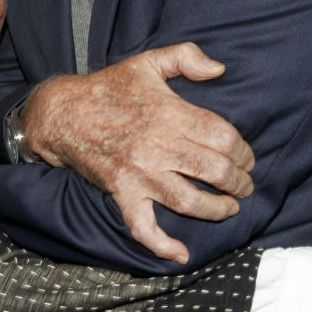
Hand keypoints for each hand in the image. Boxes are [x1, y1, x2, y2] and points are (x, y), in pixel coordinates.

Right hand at [19, 43, 254, 263]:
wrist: (64, 113)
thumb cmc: (109, 87)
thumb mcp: (148, 62)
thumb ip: (186, 57)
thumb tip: (219, 68)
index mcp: (170, 113)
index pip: (223, 137)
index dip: (244, 151)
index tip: (248, 159)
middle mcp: (159, 146)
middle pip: (214, 171)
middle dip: (239, 182)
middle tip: (245, 185)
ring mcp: (140, 173)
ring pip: (190, 201)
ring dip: (217, 209)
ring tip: (230, 208)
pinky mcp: (123, 193)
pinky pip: (143, 226)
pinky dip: (162, 245)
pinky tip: (182, 254)